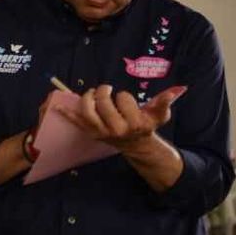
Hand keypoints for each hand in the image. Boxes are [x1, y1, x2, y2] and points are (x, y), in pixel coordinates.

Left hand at [58, 85, 186, 150]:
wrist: (135, 145)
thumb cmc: (146, 125)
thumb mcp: (158, 114)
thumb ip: (165, 101)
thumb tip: (178, 89)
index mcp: (133, 123)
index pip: (123, 98)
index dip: (124, 96)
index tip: (127, 100)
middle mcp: (116, 128)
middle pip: (103, 101)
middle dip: (104, 91)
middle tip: (107, 89)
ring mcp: (101, 131)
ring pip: (88, 110)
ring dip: (87, 97)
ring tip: (93, 93)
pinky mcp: (91, 132)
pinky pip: (76, 122)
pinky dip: (66, 114)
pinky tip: (57, 107)